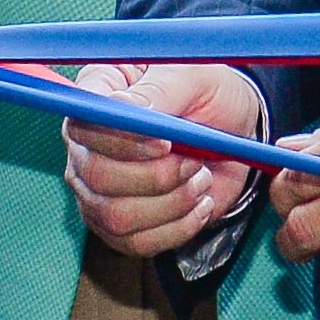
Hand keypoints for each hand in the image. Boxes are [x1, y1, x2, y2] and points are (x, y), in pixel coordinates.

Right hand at [61, 63, 267, 255]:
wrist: (234, 130)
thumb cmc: (208, 93)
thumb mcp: (192, 77)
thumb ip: (158, 93)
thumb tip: (123, 110)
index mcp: (96, 94)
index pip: (84, 125)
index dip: (123, 141)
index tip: (167, 143)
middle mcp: (85, 143)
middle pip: (96, 176)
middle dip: (155, 178)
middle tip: (194, 163)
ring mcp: (96, 187)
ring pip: (115, 216)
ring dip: (170, 204)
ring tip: (200, 181)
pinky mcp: (117, 222)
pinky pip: (135, 243)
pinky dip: (176, 230)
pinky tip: (200, 205)